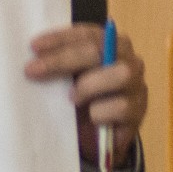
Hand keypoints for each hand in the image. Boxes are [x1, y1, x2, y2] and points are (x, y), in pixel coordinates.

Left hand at [26, 24, 146, 170]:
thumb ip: (60, 64)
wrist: (98, 138)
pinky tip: (92, 118)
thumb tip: (33, 57)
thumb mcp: (69, 78)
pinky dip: (101, 112)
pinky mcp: (139, 111)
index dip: (60, 38)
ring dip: (90, 85)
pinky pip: (121, 106)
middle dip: (63, 60)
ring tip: (72, 99)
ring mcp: (137, 84)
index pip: (87, 34)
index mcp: (110, 44)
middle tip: (33, 71)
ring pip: (120, 74)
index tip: (33, 47)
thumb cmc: (82, 100)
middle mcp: (128, 58)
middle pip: (98, 50)